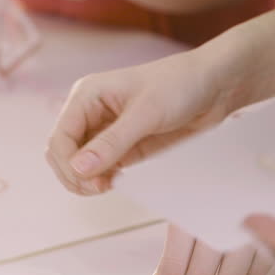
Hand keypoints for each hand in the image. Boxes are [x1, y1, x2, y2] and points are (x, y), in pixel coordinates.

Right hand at [46, 28, 271, 194]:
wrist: (214, 88)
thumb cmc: (180, 86)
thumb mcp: (146, 114)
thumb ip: (112, 143)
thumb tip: (79, 169)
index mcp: (87, 95)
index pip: (60, 138)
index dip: (68, 164)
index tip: (92, 181)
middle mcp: (90, 113)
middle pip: (62, 154)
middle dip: (74, 175)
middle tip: (101, 188)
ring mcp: (106, 132)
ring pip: (79, 165)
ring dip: (87, 180)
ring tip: (108, 185)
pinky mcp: (123, 147)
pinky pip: (101, 169)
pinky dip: (102, 180)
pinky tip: (117, 182)